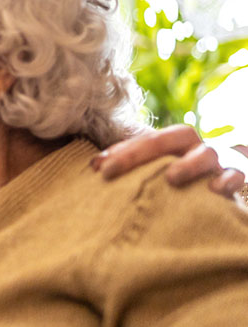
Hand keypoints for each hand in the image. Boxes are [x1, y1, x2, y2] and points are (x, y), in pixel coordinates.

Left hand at [92, 124, 245, 195]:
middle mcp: (195, 147)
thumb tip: (93, 166)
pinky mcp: (236, 177)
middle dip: (143, 151)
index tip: (99, 169)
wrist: (224, 183)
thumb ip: (127, 164)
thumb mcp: (154, 168)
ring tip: (171, 178)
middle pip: (176, 136)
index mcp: (175, 142)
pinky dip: (228, 180)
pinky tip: (215, 191)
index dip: (123, 151)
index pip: (148, 137)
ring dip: (189, 164)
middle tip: (114, 171)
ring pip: (207, 153)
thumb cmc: (179, 174)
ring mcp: (217, 162)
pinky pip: (237, 175)